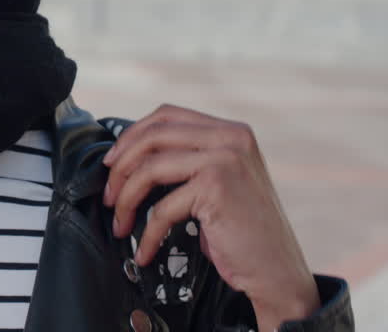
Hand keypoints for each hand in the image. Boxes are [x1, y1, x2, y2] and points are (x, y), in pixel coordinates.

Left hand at [102, 105, 319, 331]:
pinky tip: (144, 251)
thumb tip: (131, 155)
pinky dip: (146, 234)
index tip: (112, 163)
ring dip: (125, 200)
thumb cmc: (243, 232)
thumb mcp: (219, 181)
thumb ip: (190, 159)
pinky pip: (162, 208)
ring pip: (149, 169)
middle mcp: (231, 137)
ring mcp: (225, 159)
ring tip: (120, 224)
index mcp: (231, 131)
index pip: (167, 115)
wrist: (278, 272)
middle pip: (153, 136)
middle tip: (108, 195)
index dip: (132, 136)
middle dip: (121, 167)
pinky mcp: (216, 188)